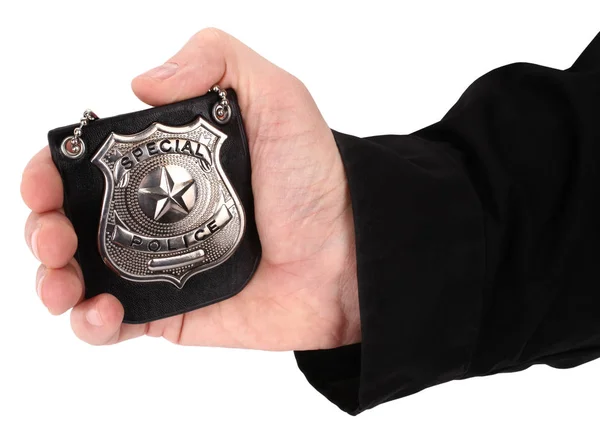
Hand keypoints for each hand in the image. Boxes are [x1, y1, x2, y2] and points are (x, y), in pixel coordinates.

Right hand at [21, 29, 358, 349]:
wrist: (348, 258)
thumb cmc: (317, 182)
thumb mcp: (278, 97)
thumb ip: (217, 59)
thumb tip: (139, 83)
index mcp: (165, 164)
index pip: (85, 164)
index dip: (49, 171)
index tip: (42, 180)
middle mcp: (153, 213)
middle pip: (69, 219)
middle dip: (42, 226)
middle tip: (52, 233)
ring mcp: (158, 264)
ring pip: (77, 274)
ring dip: (49, 279)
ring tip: (62, 280)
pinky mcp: (169, 312)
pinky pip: (110, 325)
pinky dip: (88, 323)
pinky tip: (102, 311)